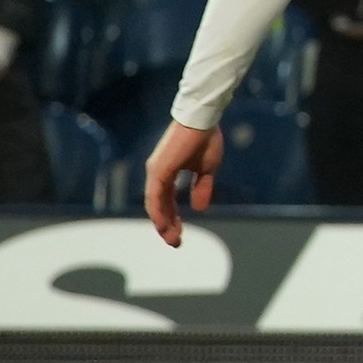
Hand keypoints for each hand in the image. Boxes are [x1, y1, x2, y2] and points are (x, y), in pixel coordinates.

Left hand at [145, 121, 223, 245]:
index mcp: (168, 172)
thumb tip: (200, 208)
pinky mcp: (158, 170)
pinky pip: (155, 197)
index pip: (167, 201)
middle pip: (158, 206)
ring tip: (172, 239)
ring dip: (162, 223)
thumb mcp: (207, 169)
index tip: (179, 233)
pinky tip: (163, 225)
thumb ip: (202, 188)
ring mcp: (156, 171)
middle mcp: (157, 173)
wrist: (202, 120)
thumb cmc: (205, 139)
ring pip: (155, 204)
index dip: (173, 217)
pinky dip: (158, 212)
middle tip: (175, 242)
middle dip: (167, 225)